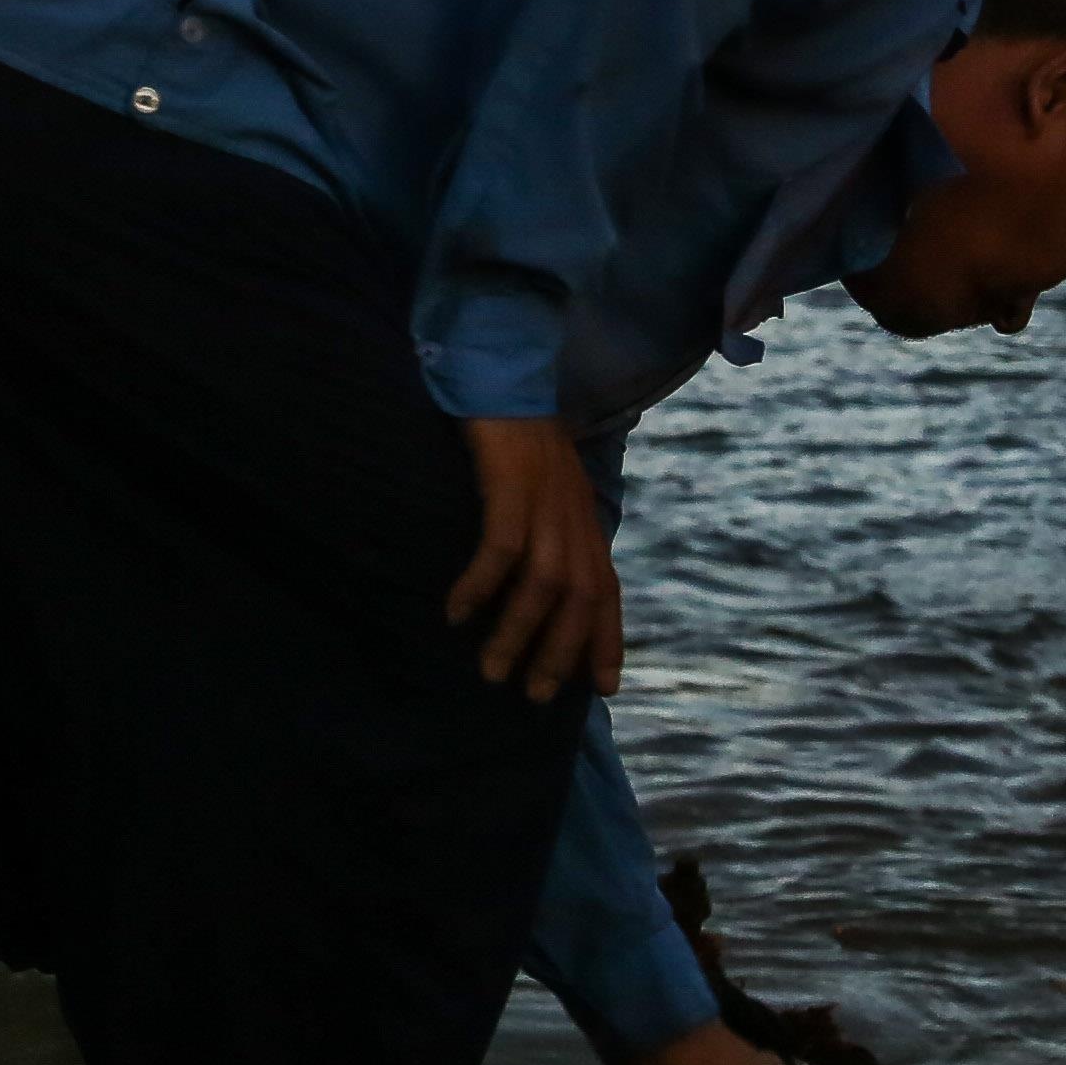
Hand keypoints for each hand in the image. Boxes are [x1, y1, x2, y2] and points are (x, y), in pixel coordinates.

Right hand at [445, 415, 621, 702]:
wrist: (502, 369)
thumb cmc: (515, 433)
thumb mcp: (545, 489)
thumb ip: (548, 530)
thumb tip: (540, 582)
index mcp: (585, 518)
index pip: (608, 589)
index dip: (609, 639)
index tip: (603, 687)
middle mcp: (574, 515)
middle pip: (581, 598)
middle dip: (561, 653)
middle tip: (534, 695)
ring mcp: (546, 500)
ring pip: (545, 584)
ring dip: (519, 632)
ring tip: (492, 670)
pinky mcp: (512, 484)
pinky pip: (501, 548)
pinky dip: (482, 585)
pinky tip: (457, 612)